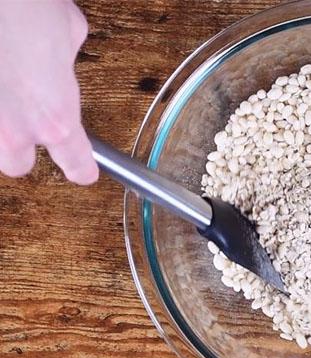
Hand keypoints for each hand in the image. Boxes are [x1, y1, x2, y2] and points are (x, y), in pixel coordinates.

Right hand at [0, 0, 97, 183]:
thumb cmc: (26, 4)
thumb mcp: (68, 30)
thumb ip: (64, 60)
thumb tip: (58, 56)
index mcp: (56, 119)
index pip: (76, 162)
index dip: (81, 167)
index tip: (84, 171)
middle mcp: (13, 129)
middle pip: (16, 165)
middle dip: (21, 148)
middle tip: (26, 124)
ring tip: (5, 96)